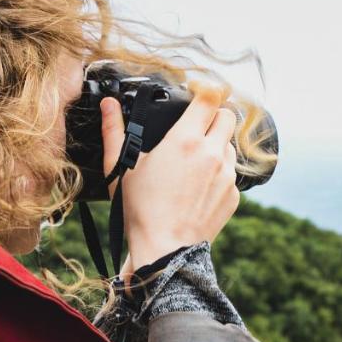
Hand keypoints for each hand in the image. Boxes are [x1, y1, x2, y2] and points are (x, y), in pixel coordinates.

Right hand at [100, 84, 239, 279]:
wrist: (165, 250)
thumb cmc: (141, 210)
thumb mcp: (122, 167)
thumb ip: (114, 131)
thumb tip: (108, 105)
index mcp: (185, 139)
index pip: (211, 97)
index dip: (206, 91)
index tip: (197, 94)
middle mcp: (212, 152)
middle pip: (228, 116)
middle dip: (214, 117)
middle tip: (196, 127)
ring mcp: (226, 175)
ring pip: (230, 145)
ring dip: (216, 146)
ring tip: (193, 162)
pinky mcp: (233, 195)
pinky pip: (230, 173)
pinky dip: (219, 173)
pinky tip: (198, 186)